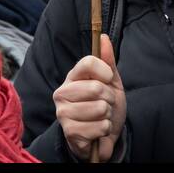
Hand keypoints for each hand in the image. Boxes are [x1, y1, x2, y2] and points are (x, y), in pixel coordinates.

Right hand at [53, 35, 126, 160]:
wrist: (103, 135)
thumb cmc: (105, 105)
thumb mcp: (111, 82)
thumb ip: (107, 61)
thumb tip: (103, 37)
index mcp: (72, 77)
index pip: (88, 62)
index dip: (104, 71)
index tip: (108, 78)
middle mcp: (62, 93)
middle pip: (96, 87)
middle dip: (109, 98)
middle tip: (104, 103)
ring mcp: (63, 113)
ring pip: (100, 108)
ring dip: (107, 115)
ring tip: (100, 117)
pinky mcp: (68, 132)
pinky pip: (99, 126)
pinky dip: (104, 129)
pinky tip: (96, 130)